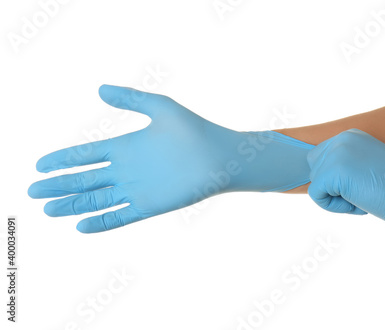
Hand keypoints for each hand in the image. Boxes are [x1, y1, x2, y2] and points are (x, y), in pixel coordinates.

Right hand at [28, 85, 312, 232]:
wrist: (221, 156)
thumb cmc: (194, 130)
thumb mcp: (160, 107)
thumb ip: (131, 98)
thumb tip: (99, 89)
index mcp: (126, 146)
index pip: (86, 155)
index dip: (63, 160)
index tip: (40, 164)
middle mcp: (127, 169)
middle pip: (85, 180)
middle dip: (59, 185)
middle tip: (34, 191)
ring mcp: (137, 188)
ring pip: (97, 200)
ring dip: (72, 205)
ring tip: (48, 209)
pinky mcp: (150, 205)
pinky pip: (120, 215)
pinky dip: (101, 221)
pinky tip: (81, 226)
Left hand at [307, 129, 384, 244]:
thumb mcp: (368, 168)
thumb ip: (347, 165)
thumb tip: (320, 177)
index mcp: (351, 136)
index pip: (321, 159)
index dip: (338, 180)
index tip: (365, 184)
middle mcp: (342, 139)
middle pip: (315, 170)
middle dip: (333, 187)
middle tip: (364, 191)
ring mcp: (337, 153)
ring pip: (316, 183)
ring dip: (337, 198)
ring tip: (366, 195)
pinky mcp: (333, 172)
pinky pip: (317, 196)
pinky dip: (336, 207)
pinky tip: (361, 203)